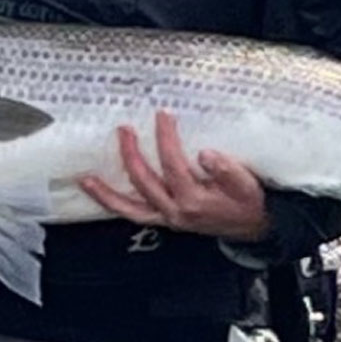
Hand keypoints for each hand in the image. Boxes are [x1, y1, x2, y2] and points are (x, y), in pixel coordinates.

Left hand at [80, 110, 271, 241]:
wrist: (255, 227)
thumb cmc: (248, 201)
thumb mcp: (247, 185)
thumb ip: (228, 170)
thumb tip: (206, 154)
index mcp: (195, 200)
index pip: (173, 165)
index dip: (166, 139)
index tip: (162, 115)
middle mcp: (176, 212)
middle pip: (145, 181)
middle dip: (131, 154)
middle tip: (124, 130)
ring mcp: (168, 218)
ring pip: (131, 207)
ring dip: (107, 193)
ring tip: (86, 179)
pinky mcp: (165, 220)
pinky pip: (135, 214)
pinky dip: (115, 205)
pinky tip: (100, 193)